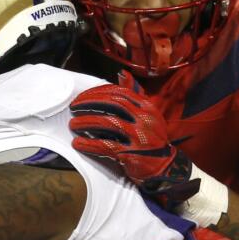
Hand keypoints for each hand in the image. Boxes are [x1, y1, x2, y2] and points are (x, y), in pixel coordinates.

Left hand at [68, 84, 197, 208]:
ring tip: (73, 124)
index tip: (83, 97)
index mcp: (147, 108)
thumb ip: (135, 94)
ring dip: (86, 122)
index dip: (98, 92)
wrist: (164, 165)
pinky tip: (78, 144)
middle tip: (74, 107)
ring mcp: (139, 136)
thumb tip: (122, 74)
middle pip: (113, 104)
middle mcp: (144, 119)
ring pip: (108, 123)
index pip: (120, 93)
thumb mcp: (148, 113)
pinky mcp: (131, 154)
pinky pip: (106, 146)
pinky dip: (89, 144)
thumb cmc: (151, 138)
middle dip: (90, 103)